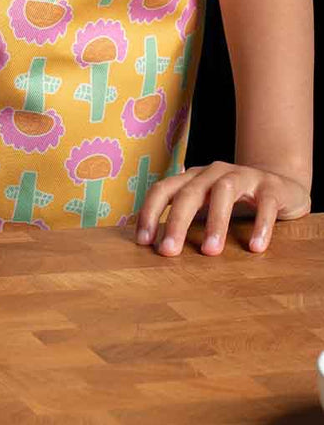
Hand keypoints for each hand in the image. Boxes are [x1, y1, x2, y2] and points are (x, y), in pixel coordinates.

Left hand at [136, 161, 309, 255]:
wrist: (282, 184)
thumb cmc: (236, 201)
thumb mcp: (207, 205)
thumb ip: (187, 219)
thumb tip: (157, 246)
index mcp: (192, 177)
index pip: (162, 190)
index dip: (149, 213)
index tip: (143, 242)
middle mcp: (213, 172)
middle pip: (189, 193)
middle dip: (176, 222)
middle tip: (168, 252)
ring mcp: (243, 176)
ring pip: (224, 192)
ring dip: (215, 222)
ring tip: (210, 251)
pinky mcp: (271, 187)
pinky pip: (265, 204)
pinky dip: (260, 225)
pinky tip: (255, 248)